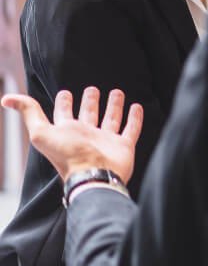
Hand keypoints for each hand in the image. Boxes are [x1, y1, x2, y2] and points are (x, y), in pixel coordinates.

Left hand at [1, 86, 142, 182]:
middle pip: (88, 115)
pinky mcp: (123, 146)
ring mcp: (106, 141)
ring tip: (116, 91)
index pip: (64, 114)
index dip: (63, 102)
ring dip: (113, 106)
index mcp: (67, 132)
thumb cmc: (67, 156)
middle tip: (91, 89)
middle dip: (89, 102)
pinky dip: (134, 118)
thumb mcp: (41, 132)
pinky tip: (136, 107)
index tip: (65, 92)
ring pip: (110, 119)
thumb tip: (6, 98)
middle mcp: (86, 136)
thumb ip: (29, 112)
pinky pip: (131, 129)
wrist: (93, 175)